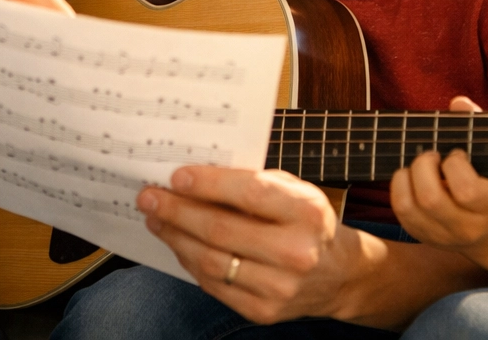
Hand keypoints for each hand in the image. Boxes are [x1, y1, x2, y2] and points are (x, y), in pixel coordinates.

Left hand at [136, 166, 358, 324]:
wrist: (338, 274)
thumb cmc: (307, 220)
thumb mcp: (293, 189)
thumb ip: (253, 182)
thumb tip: (196, 175)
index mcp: (306, 211)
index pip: (249, 194)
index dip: (208, 184)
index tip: (175, 176)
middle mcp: (297, 252)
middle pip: (222, 230)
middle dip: (178, 211)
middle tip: (149, 196)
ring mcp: (280, 287)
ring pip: (212, 261)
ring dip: (176, 237)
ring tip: (156, 218)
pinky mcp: (264, 312)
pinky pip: (214, 285)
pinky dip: (190, 261)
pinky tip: (177, 243)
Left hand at [390, 96, 487, 252]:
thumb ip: (477, 126)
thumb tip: (459, 103)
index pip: (467, 191)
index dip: (455, 165)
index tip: (456, 153)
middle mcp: (468, 227)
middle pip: (431, 200)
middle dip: (423, 166)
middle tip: (431, 155)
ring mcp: (443, 236)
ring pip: (409, 208)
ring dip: (406, 176)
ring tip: (419, 165)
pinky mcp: (423, 236)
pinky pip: (400, 212)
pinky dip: (398, 187)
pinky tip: (410, 177)